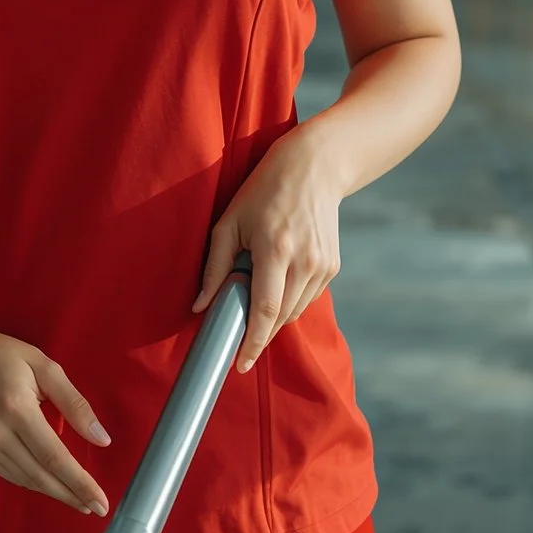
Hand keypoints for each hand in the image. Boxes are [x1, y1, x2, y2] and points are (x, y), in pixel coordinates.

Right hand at [0, 320, 112, 515]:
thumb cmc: (2, 355)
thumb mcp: (44, 366)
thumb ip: (74, 403)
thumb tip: (102, 439)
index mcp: (17, 409)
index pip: (54, 457)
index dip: (80, 483)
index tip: (101, 502)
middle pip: (41, 476)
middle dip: (72, 495)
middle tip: (98, 507)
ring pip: (26, 480)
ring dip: (55, 493)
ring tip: (80, 499)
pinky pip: (11, 475)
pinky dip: (34, 483)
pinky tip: (51, 484)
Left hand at [192, 130, 344, 374]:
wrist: (315, 167)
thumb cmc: (263, 190)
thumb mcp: (230, 221)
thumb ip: (215, 266)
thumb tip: (200, 306)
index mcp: (276, 249)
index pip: (265, 310)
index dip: (252, 343)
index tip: (239, 365)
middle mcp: (304, 261)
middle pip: (281, 318)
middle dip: (258, 334)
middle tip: (237, 340)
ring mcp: (323, 265)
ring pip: (295, 312)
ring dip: (273, 318)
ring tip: (255, 299)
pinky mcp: (332, 266)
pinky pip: (306, 298)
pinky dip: (289, 301)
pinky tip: (276, 282)